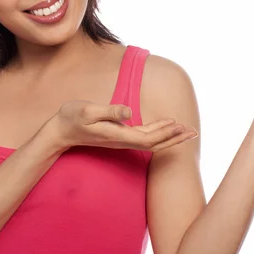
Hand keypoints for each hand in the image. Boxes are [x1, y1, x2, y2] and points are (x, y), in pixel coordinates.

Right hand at [49, 100, 197, 151]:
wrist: (60, 131)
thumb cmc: (72, 118)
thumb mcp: (88, 110)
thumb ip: (109, 111)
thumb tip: (129, 112)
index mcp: (118, 135)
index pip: (148, 137)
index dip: (165, 132)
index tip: (179, 125)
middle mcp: (123, 140)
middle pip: (155, 143)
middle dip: (175, 138)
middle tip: (194, 132)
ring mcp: (122, 140)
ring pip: (152, 142)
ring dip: (170, 137)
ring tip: (187, 131)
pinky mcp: (120, 137)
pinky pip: (145, 138)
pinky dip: (159, 133)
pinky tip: (167, 128)